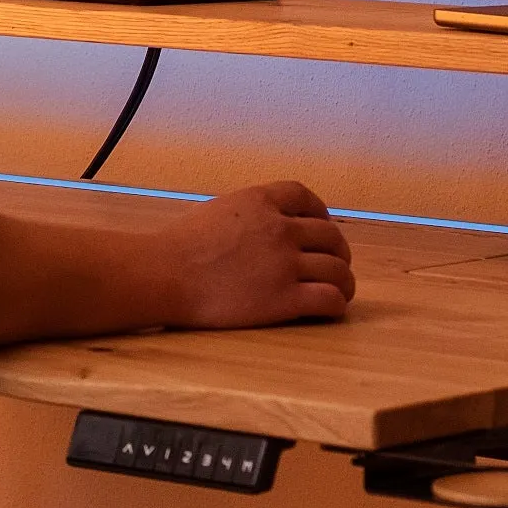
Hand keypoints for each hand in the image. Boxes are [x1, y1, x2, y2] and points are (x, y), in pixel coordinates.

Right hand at [154, 181, 354, 327]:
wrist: (164, 275)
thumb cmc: (177, 247)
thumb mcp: (217, 210)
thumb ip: (248, 214)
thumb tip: (262, 226)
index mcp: (261, 201)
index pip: (305, 197)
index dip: (320, 212)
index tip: (320, 227)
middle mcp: (280, 228)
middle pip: (331, 236)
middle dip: (338, 251)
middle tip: (334, 265)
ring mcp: (285, 264)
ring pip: (337, 270)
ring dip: (344, 282)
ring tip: (339, 292)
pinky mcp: (284, 298)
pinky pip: (329, 299)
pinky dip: (336, 304)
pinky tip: (330, 309)